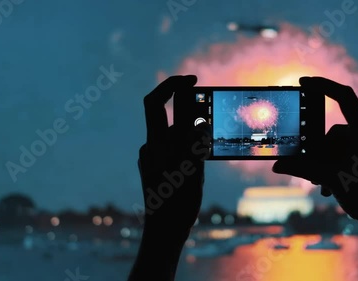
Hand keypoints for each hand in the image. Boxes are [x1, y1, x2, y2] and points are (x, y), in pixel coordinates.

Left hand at [139, 75, 209, 236]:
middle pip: (168, 117)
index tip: (192, 79)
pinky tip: (198, 159)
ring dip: (190, 133)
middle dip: (187, 111)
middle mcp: (151, 147)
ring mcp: (152, 158)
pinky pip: (172, 148)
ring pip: (174, 135)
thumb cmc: (178, 203)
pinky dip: (186, 146)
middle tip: (206, 110)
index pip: (156, 102)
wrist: (163, 230)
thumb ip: (195, 142)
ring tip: (206, 144)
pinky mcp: (156, 167)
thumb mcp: (193, 170)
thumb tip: (200, 121)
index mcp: (156, 144)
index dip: (171, 85)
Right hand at [272, 77, 357, 225]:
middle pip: (338, 133)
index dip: (323, 86)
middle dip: (321, 152)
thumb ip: (302, 168)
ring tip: (324, 185)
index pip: (345, 98)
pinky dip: (344, 165)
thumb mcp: (330, 180)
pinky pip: (357, 152)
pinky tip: (337, 185)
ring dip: (331, 163)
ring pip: (345, 145)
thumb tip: (275, 166)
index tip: (304, 82)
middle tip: (313, 174)